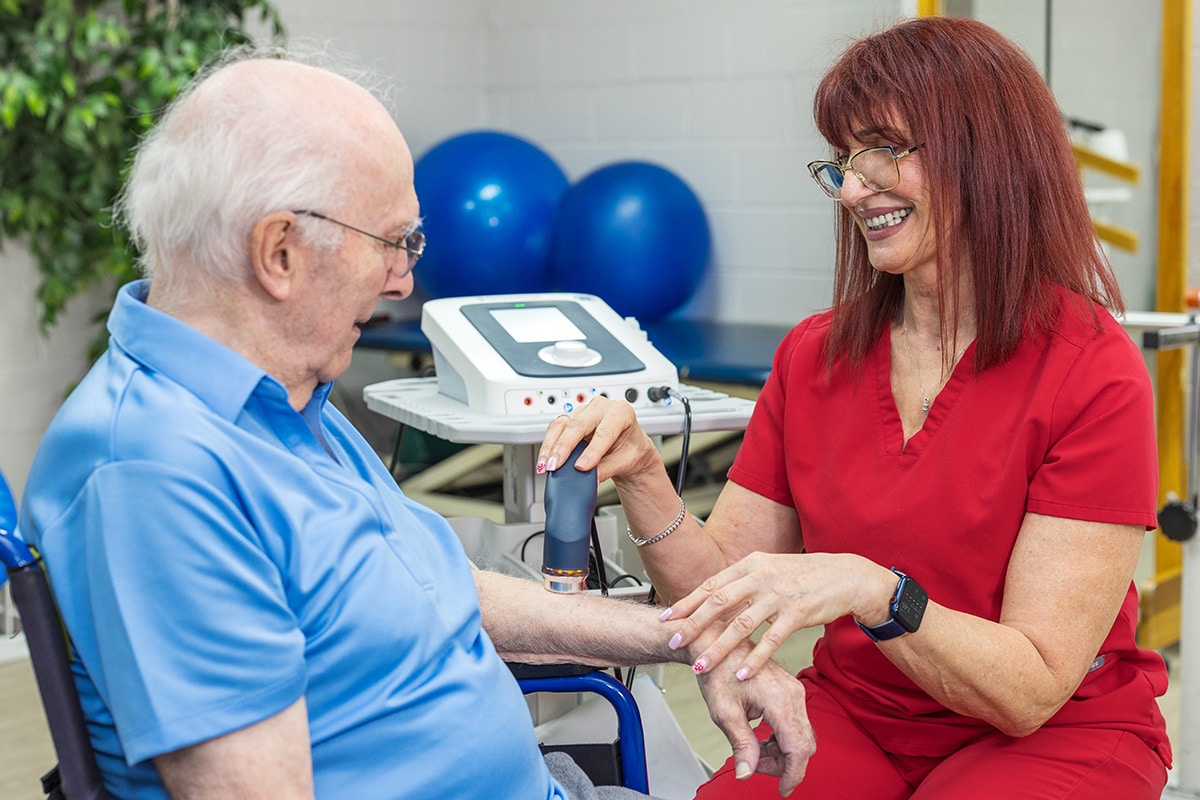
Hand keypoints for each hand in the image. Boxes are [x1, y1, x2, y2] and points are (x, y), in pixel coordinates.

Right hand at [536, 396, 662, 484]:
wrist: (629, 447)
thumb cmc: (631, 449)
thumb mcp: (626, 461)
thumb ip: (608, 468)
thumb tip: (590, 478)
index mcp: (621, 412)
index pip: (604, 432)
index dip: (592, 450)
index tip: (581, 467)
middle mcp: (601, 407)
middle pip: (578, 425)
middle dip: (564, 447)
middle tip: (555, 466)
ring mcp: (583, 411)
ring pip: (562, 424)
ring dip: (550, 446)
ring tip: (545, 465)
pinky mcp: (570, 419)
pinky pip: (555, 429)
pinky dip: (548, 445)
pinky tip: (544, 460)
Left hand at [667, 551, 892, 679]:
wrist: (846, 576)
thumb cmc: (803, 575)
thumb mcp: (769, 569)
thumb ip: (743, 582)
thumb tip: (712, 598)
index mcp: (751, 563)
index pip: (711, 584)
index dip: (687, 602)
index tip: (667, 618)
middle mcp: (761, 575)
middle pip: (719, 602)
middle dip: (693, 624)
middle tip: (675, 642)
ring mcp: (779, 594)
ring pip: (741, 625)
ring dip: (718, 648)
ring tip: (701, 666)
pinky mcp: (798, 613)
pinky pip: (771, 640)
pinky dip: (754, 659)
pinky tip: (740, 673)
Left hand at [693, 644, 815, 795]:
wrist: (716, 642)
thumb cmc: (717, 671)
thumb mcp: (724, 713)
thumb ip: (741, 746)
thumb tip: (747, 773)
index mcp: (780, 699)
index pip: (798, 748)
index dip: (792, 774)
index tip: (782, 790)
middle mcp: (793, 694)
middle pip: (803, 744)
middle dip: (783, 764)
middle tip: (755, 765)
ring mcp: (794, 691)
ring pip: (801, 736)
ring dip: (781, 752)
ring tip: (753, 751)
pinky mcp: (790, 691)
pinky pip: (795, 724)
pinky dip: (781, 739)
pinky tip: (761, 739)